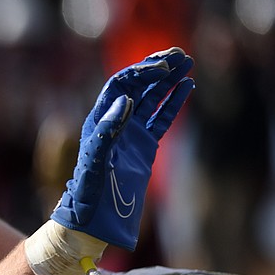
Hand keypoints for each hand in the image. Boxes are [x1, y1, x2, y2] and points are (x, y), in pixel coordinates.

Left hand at [52, 48, 194, 250]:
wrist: (93, 219)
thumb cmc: (87, 193)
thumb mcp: (94, 162)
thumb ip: (107, 131)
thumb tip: (125, 101)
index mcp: (99, 121)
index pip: (120, 86)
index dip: (139, 73)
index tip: (162, 66)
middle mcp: (114, 123)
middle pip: (137, 87)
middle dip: (156, 69)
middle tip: (180, 55)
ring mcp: (130, 134)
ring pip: (151, 99)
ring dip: (168, 81)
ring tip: (187, 64)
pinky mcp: (144, 147)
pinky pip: (161, 119)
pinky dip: (174, 102)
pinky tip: (187, 86)